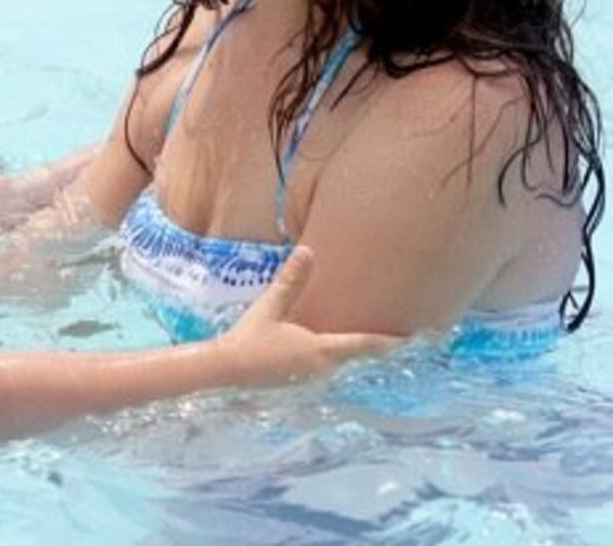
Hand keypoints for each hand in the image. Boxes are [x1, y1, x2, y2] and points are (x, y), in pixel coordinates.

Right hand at [216, 246, 400, 386]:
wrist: (224, 372)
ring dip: (350, 358)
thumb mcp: (270, 307)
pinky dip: (330, 364)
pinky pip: (321, 373)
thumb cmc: (248, 339)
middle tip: (393, 341)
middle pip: (354, 358)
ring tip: (362, 348)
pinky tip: (323, 359)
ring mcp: (309, 381)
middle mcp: (322, 369)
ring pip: (338, 367)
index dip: (390, 342)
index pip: (365, 344)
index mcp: (321, 350)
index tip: (413, 339)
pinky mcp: (296, 387)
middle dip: (372, 350)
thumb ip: (290, 281)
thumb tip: (308, 251)